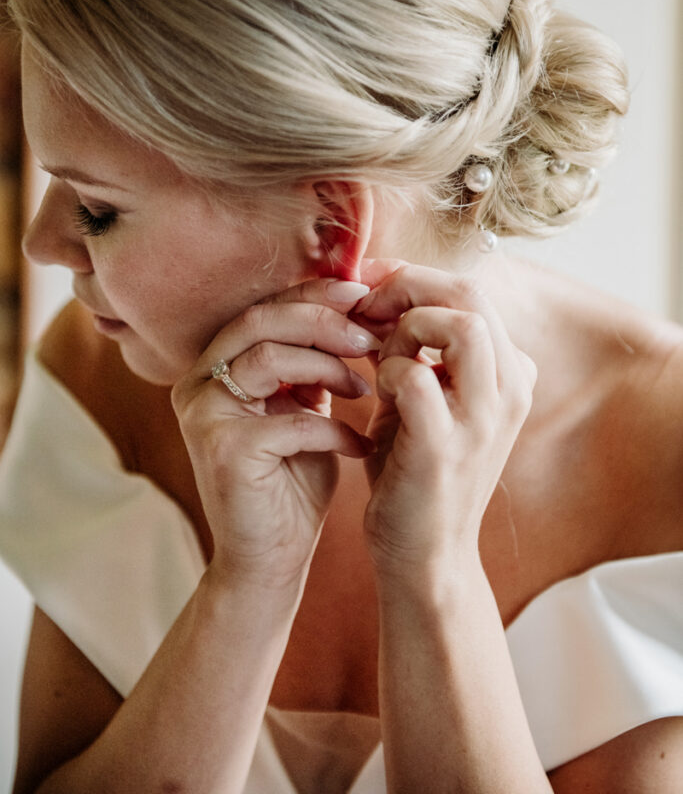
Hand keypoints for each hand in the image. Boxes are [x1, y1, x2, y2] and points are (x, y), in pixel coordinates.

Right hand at [171, 278, 377, 591]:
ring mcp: (203, 414)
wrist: (271, 560)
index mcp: (214, 366)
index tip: (364, 294)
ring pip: (270, 359)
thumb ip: (312, 366)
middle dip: (324, 320)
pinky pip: (290, 420)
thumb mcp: (304, 409)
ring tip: (365, 387)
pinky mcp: (222, 449)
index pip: (264, 308)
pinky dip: (335, 428)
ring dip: (330, 367)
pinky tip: (361, 444)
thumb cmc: (291, 481)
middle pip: (261, 320)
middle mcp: (197, 383)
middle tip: (371, 334)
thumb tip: (354, 310)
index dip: (314, 294)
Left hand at [353, 263, 535, 578]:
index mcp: (510, 374)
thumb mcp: (420, 398)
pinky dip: (389, 370)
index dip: (414, 276)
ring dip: (406, 325)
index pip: (471, 291)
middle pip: (471, 295)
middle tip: (365, 302)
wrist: (423, 555)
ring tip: (378, 353)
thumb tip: (379, 292)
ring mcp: (484, 419)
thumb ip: (411, 347)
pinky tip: (375, 391)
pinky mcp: (446, 447)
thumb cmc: (414, 471)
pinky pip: (417, 377)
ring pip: (462, 325)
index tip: (370, 281)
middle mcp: (511, 390)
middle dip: (407, 286)